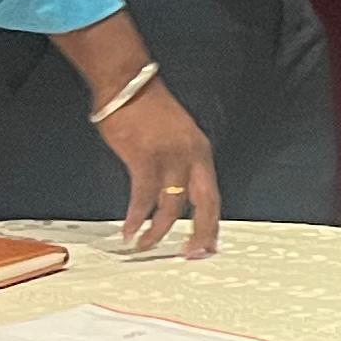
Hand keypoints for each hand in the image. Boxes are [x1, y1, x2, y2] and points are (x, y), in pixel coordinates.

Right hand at [94, 75, 223, 256]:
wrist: (128, 85)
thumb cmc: (146, 110)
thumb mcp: (176, 137)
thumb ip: (179, 164)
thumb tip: (172, 194)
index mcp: (200, 153)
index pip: (212, 195)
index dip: (211, 223)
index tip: (208, 245)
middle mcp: (192, 157)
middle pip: (203, 204)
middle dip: (200, 234)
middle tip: (191, 255)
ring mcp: (170, 158)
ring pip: (170, 206)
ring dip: (157, 231)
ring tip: (144, 245)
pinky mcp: (145, 158)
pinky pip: (143, 197)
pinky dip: (136, 217)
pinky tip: (129, 229)